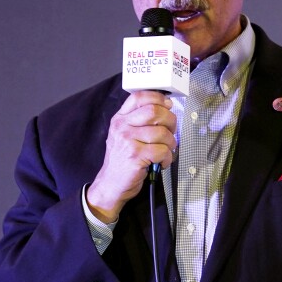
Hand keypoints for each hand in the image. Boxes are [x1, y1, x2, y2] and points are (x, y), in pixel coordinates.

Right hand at [86, 91, 176, 222]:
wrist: (110, 184)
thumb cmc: (122, 160)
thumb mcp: (124, 135)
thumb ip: (140, 120)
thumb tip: (166, 107)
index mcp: (120, 118)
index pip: (139, 97)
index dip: (158, 98)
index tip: (168, 105)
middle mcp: (122, 127)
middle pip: (154, 111)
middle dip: (170, 121)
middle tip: (171, 132)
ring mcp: (128, 141)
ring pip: (162, 133)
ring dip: (171, 143)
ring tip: (166, 151)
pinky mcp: (136, 156)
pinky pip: (162, 151)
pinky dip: (167, 158)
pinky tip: (161, 162)